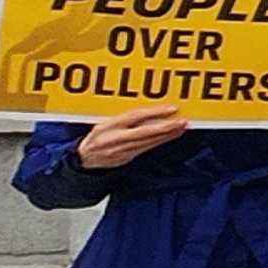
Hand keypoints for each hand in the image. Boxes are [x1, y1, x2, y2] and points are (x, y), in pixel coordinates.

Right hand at [74, 107, 188, 170]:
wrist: (84, 159)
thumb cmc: (95, 137)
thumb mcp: (104, 122)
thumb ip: (123, 116)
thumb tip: (145, 108)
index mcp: (110, 126)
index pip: (136, 117)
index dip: (155, 113)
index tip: (172, 109)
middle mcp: (118, 138)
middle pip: (146, 132)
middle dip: (166, 127)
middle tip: (182, 121)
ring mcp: (123, 150)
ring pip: (150, 142)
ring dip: (168, 135)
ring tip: (182, 127)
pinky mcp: (127, 157)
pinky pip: (147, 148)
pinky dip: (160, 141)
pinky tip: (170, 136)